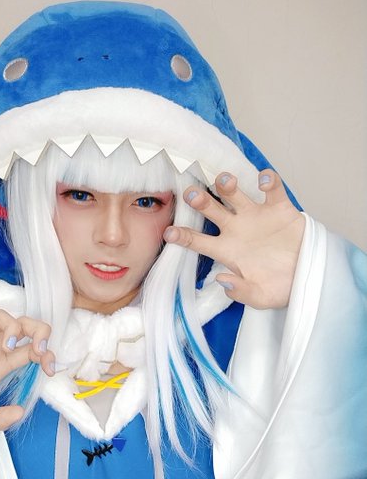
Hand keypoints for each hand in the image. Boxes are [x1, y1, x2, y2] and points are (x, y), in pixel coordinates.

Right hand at [0, 310, 54, 433]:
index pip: (32, 348)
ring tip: (6, 349)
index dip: (46, 354)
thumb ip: (0, 419)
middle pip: (23, 325)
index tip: (50, 369)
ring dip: (11, 328)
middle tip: (38, 348)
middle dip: (37, 330)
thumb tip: (20, 412)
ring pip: (0, 317)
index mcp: (2, 365)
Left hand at [163, 169, 304, 308]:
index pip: (198, 241)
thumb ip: (240, 291)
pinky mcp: (280, 208)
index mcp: (227, 251)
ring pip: (235, 194)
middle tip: (191, 194)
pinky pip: (272, 189)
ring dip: (227, 184)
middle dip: (199, 200)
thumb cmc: (280, 288)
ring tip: (224, 181)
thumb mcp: (259, 297)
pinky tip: (264, 182)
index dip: (183, 236)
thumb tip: (222, 280)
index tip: (169, 233)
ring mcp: (257, 216)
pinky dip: (268, 181)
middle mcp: (237, 229)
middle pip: (211, 210)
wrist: (309, 278)